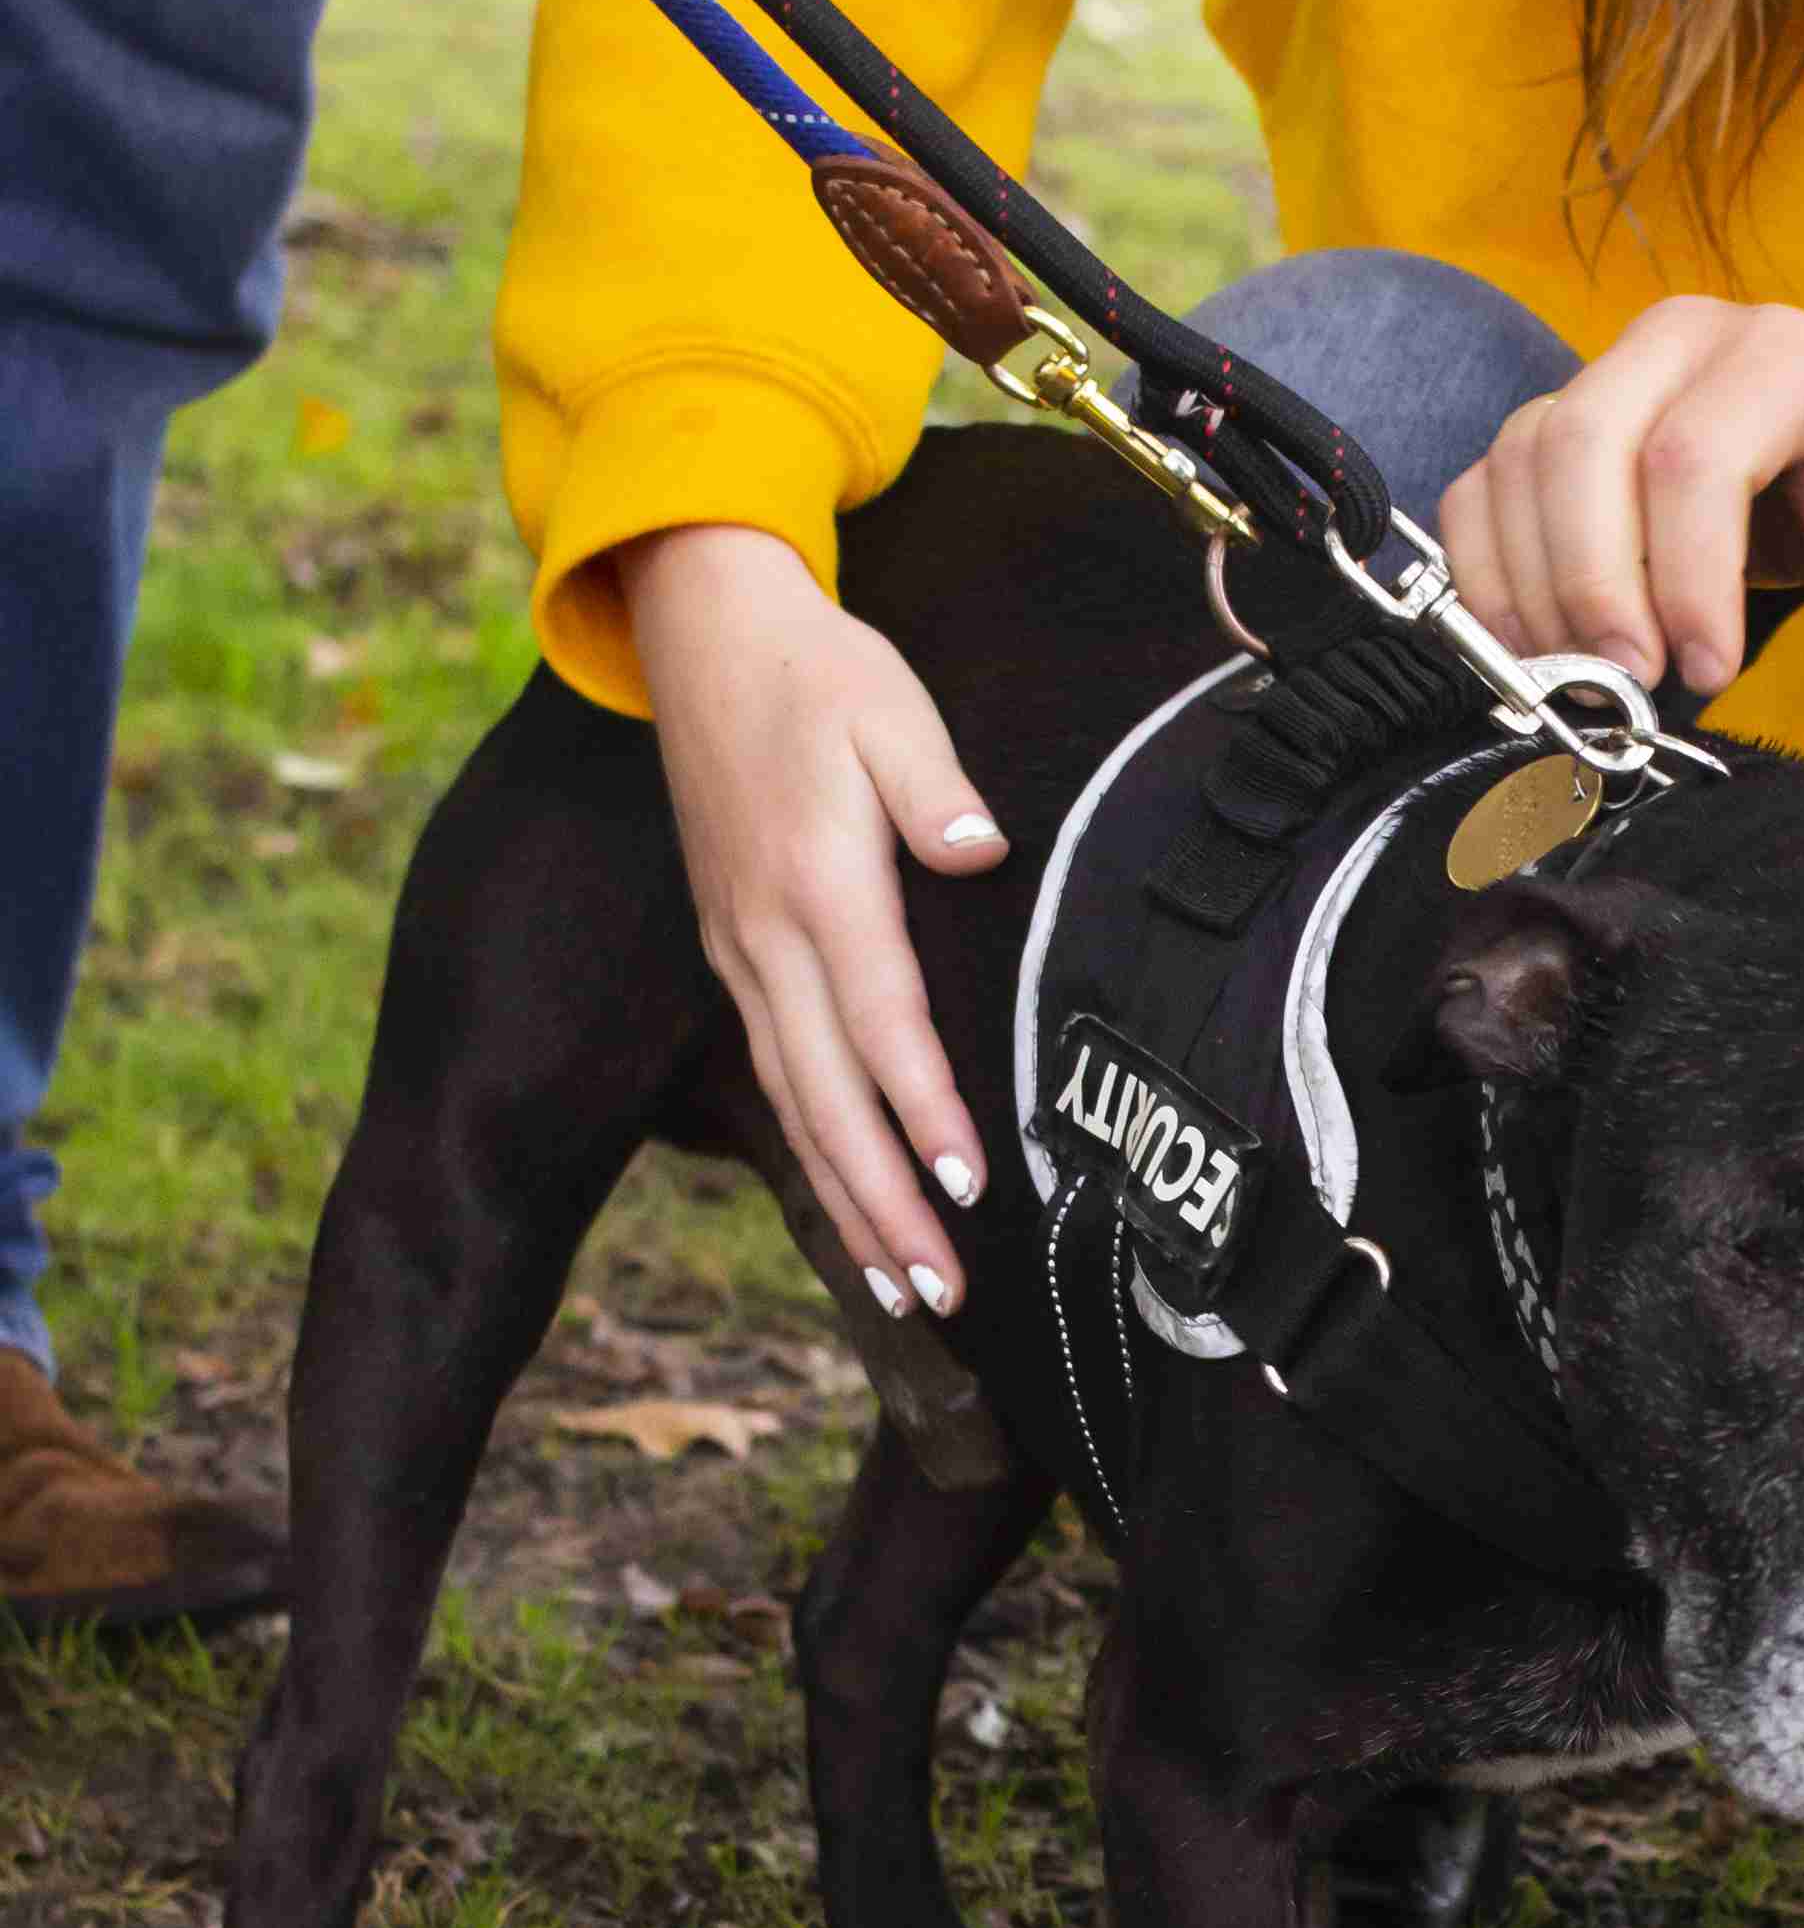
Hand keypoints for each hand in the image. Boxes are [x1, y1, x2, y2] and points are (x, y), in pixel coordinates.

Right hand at [619, 525, 1007, 1311]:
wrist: (702, 635)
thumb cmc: (817, 670)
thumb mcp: (887, 704)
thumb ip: (933, 783)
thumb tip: (977, 847)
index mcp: (816, 882)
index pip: (880, 1021)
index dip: (923, 1109)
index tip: (966, 1184)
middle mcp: (766, 937)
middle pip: (828, 1098)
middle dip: (885, 1204)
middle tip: (942, 1292)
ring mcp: (741, 954)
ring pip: (794, 1105)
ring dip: (848, 1204)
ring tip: (903, 1289)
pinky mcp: (734, 956)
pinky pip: (776, 1078)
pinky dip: (813, 1155)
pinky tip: (851, 1212)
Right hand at [1440, 300, 1803, 701]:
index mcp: (1780, 353)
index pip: (1695, 456)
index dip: (1686, 578)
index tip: (1708, 669)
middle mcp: (1676, 340)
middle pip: (1584, 443)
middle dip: (1594, 584)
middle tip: (1628, 683)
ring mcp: (1600, 373)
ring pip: (1520, 463)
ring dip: (1538, 592)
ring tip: (1590, 675)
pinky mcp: (1550, 424)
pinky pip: (1478, 489)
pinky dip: (1488, 578)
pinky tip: (1536, 647)